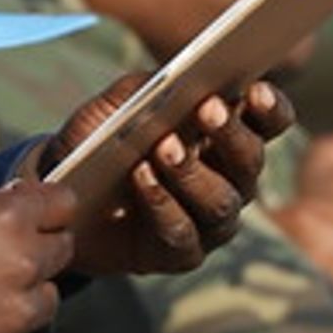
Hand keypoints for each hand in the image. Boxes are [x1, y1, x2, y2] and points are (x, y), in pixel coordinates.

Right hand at [0, 178, 75, 332]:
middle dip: (39, 250)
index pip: (62, 203)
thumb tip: (6, 206)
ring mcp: (19, 317)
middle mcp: (26, 266)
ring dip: (24, 297)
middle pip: (62, 250)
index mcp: (9, 220)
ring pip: (46, 300)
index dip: (47, 208)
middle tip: (4, 259)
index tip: (36, 215)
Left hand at [47, 75, 293, 276]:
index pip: (269, 123)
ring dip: (193, 172)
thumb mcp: (116, 106)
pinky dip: (162, 204)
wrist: (62, 202)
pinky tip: (141, 178)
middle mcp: (231, 181)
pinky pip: (183, 233)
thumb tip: (172, 78)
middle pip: (250, 160)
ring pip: (221, 202)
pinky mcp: (183, 254)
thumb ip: (145, 88)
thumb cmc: (102, 144)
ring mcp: (210, 222)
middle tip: (207, 108)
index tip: (255, 89)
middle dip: (231, 134)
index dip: (270, 108)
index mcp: (228, 138)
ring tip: (163, 146)